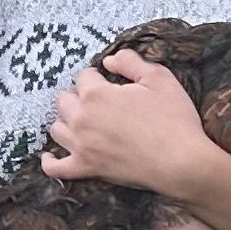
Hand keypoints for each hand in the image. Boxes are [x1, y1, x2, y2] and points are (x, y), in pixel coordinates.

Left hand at [43, 51, 220, 197]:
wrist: (181, 162)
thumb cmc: (173, 120)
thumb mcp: (159, 79)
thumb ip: (131, 62)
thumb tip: (109, 60)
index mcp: (96, 94)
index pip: (84, 77)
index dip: (97, 77)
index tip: (109, 82)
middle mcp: (82, 118)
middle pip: (65, 101)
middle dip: (79, 98)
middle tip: (99, 103)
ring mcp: (81, 145)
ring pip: (58, 129)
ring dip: (67, 123)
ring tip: (82, 123)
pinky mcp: (87, 168)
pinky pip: (56, 168)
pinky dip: (50, 162)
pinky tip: (49, 156)